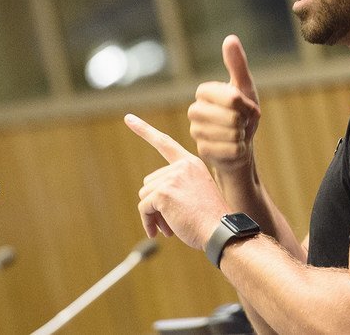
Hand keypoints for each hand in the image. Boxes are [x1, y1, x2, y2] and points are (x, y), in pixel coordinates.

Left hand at [126, 114, 229, 250]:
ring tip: (172, 227)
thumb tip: (148, 198)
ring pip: (145, 196)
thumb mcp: (197, 195)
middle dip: (156, 203)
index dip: (144, 130)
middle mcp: (182, 166)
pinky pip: (144, 208)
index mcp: (191, 164)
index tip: (128, 118)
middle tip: (172, 221)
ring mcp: (172, 178)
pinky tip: (160, 232)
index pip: (165, 143)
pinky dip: (148, 222)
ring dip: (153, 214)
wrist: (220, 231)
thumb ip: (176, 187)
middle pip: (150, 183)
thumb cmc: (211, 220)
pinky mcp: (163, 192)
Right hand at [188, 35, 260, 171]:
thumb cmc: (243, 114)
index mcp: (204, 92)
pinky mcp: (202, 151)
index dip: (245, 105)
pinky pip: (231, 150)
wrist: (240, 145)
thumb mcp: (244, 87)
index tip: (245, 107)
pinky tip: (235, 147)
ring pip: (231, 134)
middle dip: (245, 121)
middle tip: (243, 122)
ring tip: (238, 134)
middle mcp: (194, 110)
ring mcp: (196, 132)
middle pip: (232, 117)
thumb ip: (237, 64)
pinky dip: (240, 149)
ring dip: (243, 136)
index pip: (232, 98)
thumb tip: (230, 38)